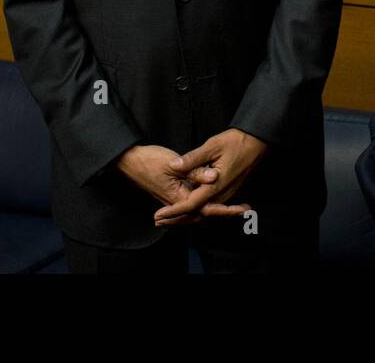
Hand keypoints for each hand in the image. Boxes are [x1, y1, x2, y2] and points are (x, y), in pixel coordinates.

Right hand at [115, 144, 246, 225]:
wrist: (130, 162)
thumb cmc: (149, 161)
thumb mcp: (173, 163)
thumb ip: (194, 171)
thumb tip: (213, 177)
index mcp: (178, 198)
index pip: (206, 209)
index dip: (225, 210)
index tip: (240, 210)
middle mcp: (177, 203)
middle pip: (205, 213)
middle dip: (225, 212)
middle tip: (245, 209)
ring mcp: (175, 199)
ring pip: (199, 210)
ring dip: (217, 209)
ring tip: (236, 207)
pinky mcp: (174, 194)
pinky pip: (194, 203)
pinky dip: (206, 203)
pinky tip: (216, 198)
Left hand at [154, 128, 268, 226]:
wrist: (257, 141)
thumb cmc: (236, 141)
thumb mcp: (212, 146)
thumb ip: (193, 159)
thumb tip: (175, 166)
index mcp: (216, 185)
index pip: (191, 204)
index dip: (173, 211)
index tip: (158, 215)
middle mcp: (222, 194)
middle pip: (196, 214)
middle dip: (176, 219)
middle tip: (158, 220)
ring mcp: (226, 193)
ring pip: (203, 211)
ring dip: (186, 215)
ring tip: (167, 217)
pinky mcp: (228, 190)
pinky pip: (210, 205)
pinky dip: (196, 209)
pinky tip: (187, 205)